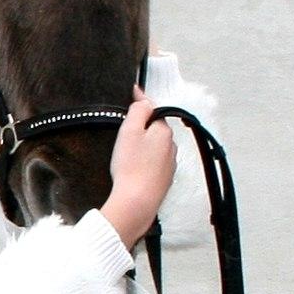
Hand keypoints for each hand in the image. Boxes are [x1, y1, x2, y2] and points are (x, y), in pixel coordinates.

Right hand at [100, 87, 176, 249]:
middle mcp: (171, 146)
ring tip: (126, 153)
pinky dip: (144, 162)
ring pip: (155, 147)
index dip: (141, 102)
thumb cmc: (131, 166)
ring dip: (144, 145)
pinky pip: (154, 163)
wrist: (136, 202)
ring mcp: (169, 165)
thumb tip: (144, 99)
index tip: (134, 91)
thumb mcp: (130, 130)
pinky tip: (132, 168)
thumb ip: (138, 110)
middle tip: (122, 132)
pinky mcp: (164, 180)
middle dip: (141, 127)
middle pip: (154, 128)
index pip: (153, 109)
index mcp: (164, 131)